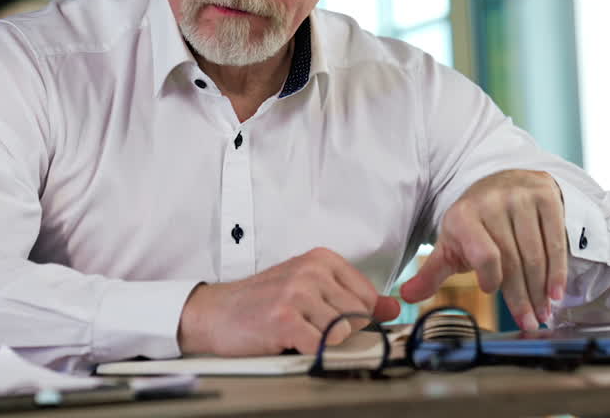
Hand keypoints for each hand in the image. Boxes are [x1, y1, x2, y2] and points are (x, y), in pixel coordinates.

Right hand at [178, 247, 401, 355]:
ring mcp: (298, 293)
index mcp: (322, 259)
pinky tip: (286, 339)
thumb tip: (394, 307)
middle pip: (357, 316)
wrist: (215, 312)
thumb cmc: (263, 301)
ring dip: (320, 341)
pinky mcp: (285, 318)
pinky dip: (306, 350)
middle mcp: (312, 271)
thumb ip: (355, 298)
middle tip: (307, 325)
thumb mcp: (312, 289)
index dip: (354, 317)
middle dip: (337, 330)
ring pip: (340, 332)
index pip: (368, 296)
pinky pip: (319, 345)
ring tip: (296, 330)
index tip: (330, 317)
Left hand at [400, 170, 567, 330]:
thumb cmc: (475, 222)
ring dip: (541, 290)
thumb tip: (405, 297)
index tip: (491, 292)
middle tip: (530, 323)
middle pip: (513, 260)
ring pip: (536, 255)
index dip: (491, 279)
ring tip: (544, 313)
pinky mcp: (546, 197)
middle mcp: (493, 202)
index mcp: (463, 215)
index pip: (484, 256)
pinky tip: (556, 292)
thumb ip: (431, 273)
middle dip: (522, 298)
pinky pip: (556, 241)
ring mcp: (522, 198)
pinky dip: (557, 271)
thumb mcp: (450, 244)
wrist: (503, 181)